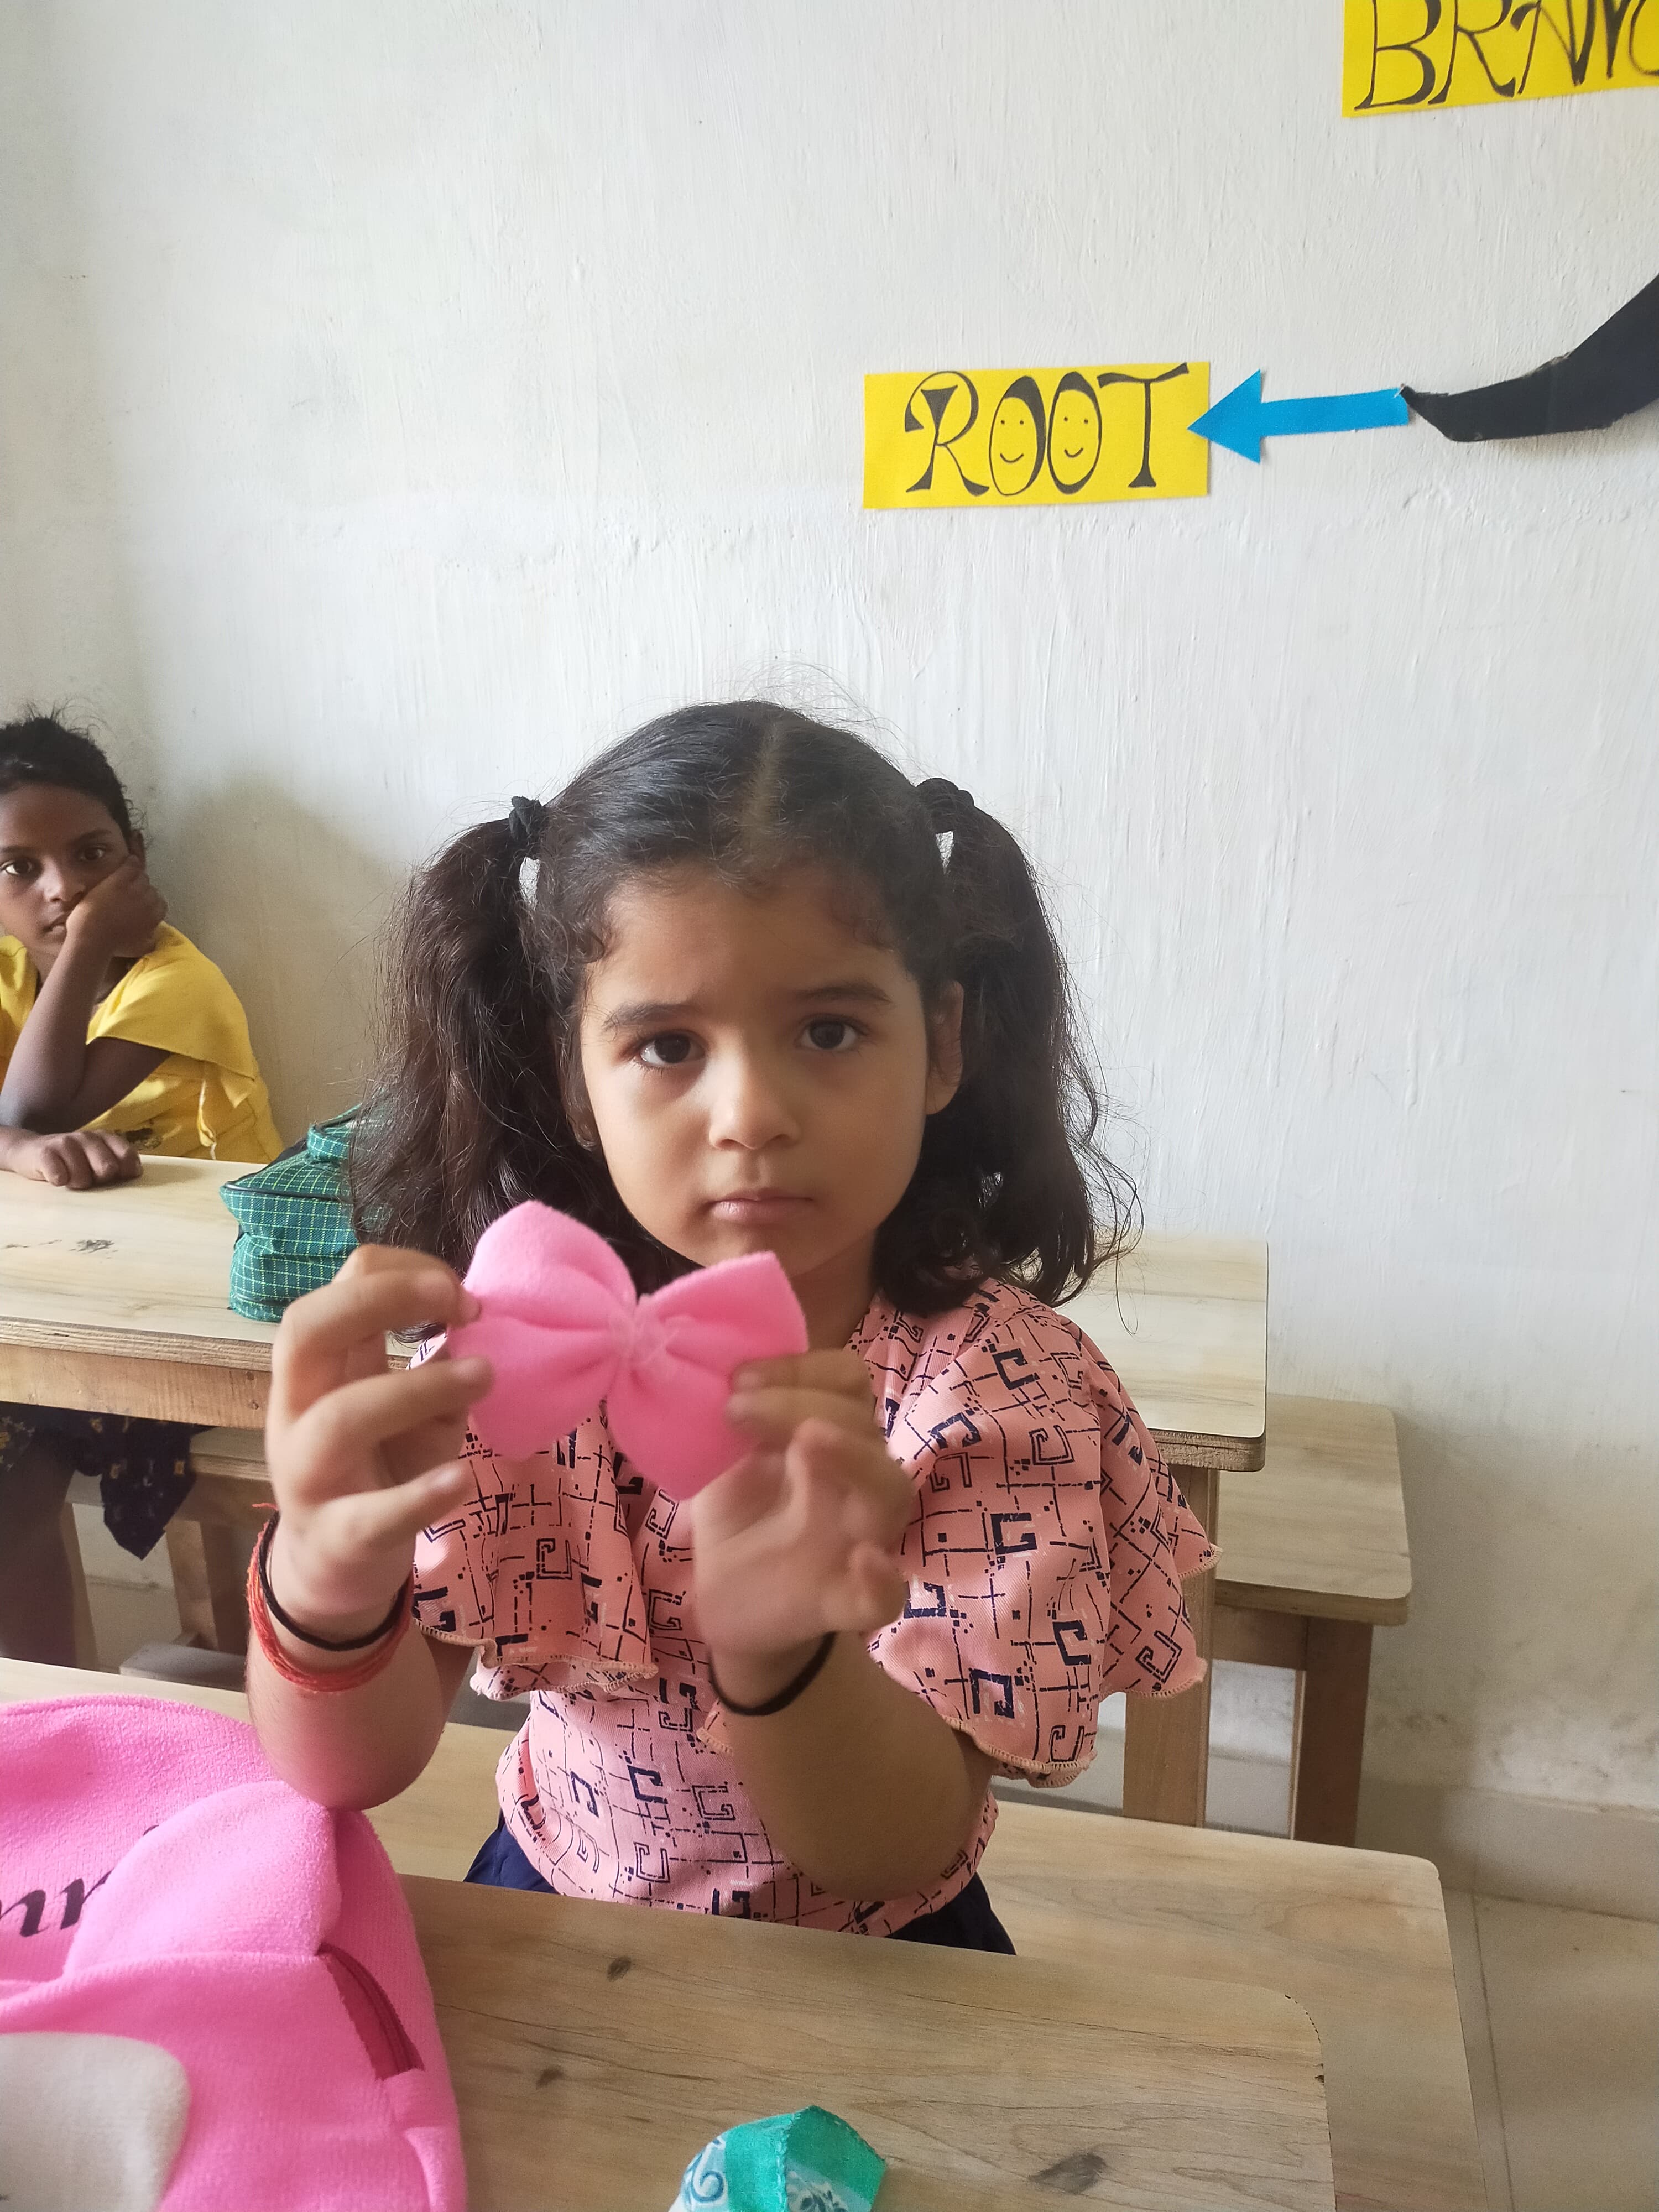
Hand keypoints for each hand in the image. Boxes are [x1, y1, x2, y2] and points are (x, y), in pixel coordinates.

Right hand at [1, 1127, 142, 1187]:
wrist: (29, 1152)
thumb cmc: (71, 1161)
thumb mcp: (97, 1160)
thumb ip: (118, 1164)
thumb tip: (136, 1174)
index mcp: (105, 1138)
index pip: (127, 1155)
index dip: (125, 1171)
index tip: (117, 1178)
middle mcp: (87, 1137)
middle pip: (107, 1168)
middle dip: (98, 1180)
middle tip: (87, 1178)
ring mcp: (66, 1142)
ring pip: (82, 1178)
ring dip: (76, 1183)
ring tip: (69, 1176)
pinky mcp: (45, 1152)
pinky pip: (59, 1177)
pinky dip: (58, 1181)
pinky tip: (55, 1177)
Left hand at [66, 854, 166, 960]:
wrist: (92, 936)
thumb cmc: (112, 945)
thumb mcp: (138, 948)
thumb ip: (150, 941)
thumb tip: (154, 937)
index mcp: (154, 917)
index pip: (160, 904)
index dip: (149, 902)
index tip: (141, 904)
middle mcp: (149, 901)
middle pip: (151, 889)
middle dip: (142, 890)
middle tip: (130, 892)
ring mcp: (136, 889)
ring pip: (142, 876)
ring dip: (136, 877)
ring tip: (128, 878)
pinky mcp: (120, 879)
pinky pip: (132, 865)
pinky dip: (131, 863)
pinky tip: (128, 861)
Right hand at [263, 1246, 491, 1641]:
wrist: (334, 1565)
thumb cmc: (379, 1466)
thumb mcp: (406, 1408)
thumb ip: (430, 1365)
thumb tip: (473, 1321)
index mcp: (316, 1367)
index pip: (338, 1288)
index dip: (402, 1274)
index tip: (462, 1294)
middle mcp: (297, 1410)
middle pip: (305, 1330)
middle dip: (381, 1299)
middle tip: (460, 1303)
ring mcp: (307, 1475)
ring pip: (340, 1419)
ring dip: (418, 1388)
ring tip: (484, 1376)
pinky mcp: (336, 1537)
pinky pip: (370, 1515)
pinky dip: (419, 1495)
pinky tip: (461, 1479)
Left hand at [691, 1349, 913, 1688]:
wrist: (729, 1608)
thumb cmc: (741, 1523)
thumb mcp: (728, 1461)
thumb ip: (737, 1421)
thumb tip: (714, 1371)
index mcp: (831, 1440)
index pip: (846, 1382)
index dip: (802, 1368)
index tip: (738, 1376)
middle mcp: (855, 1481)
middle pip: (864, 1423)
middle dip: (803, 1402)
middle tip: (735, 1407)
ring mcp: (856, 1540)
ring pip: (889, 1489)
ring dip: (854, 1456)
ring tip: (809, 1439)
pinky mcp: (843, 1602)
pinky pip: (884, 1596)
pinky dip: (882, 1580)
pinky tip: (865, 1561)